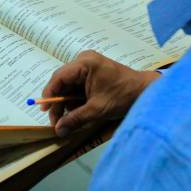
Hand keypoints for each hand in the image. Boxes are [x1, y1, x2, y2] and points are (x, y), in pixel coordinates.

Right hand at [41, 50, 159, 136]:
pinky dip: (76, 100)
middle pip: (63, 82)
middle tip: (56, 122)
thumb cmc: (124, 95)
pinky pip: (78, 87)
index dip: (49, 94)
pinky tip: (77, 113)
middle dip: (59, 102)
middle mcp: (84, 61)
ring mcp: (89, 66)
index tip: (45, 110)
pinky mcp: (93, 74)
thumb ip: (76, 118)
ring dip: (67, 103)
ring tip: (68, 120)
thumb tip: (59, 130)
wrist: (145, 92)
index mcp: (85, 63)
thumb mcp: (98, 109)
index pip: (59, 77)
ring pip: (69, 86)